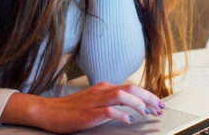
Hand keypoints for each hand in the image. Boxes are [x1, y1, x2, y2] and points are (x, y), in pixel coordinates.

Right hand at [1, 82, 165, 133]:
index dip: (147, 95)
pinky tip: (128, 120)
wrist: (48, 111)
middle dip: (149, 98)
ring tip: (148, 112)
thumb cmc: (70, 109)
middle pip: (131, 88)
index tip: (157, 103)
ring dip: (138, 104)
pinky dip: (121, 115)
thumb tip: (129, 107)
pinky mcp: (89, 112)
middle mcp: (102, 90)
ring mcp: (95, 100)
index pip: (131, 88)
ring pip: (123, 95)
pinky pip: (109, 110)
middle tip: (160, 107)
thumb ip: (110, 101)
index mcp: (104, 87)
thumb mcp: (94, 101)